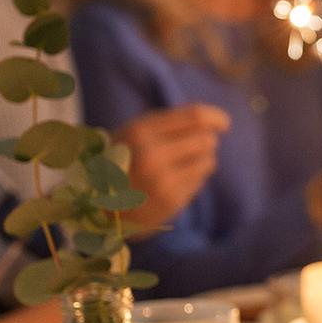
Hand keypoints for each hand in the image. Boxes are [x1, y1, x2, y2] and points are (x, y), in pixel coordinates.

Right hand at [115, 104, 230, 231]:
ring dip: (202, 160)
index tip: (224, 123)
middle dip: (206, 141)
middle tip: (194, 147)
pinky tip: (175, 181)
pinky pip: (199, 181)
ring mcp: (162, 180)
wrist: (97, 205)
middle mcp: (152, 155)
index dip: (215, 117)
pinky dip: (194, 178)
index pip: (195, 117)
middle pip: (205, 139)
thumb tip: (214, 121)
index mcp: (140, 131)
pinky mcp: (171, 201)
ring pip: (208, 161)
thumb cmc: (122, 161)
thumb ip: (168, 124)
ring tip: (182, 165)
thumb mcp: (134, 134)